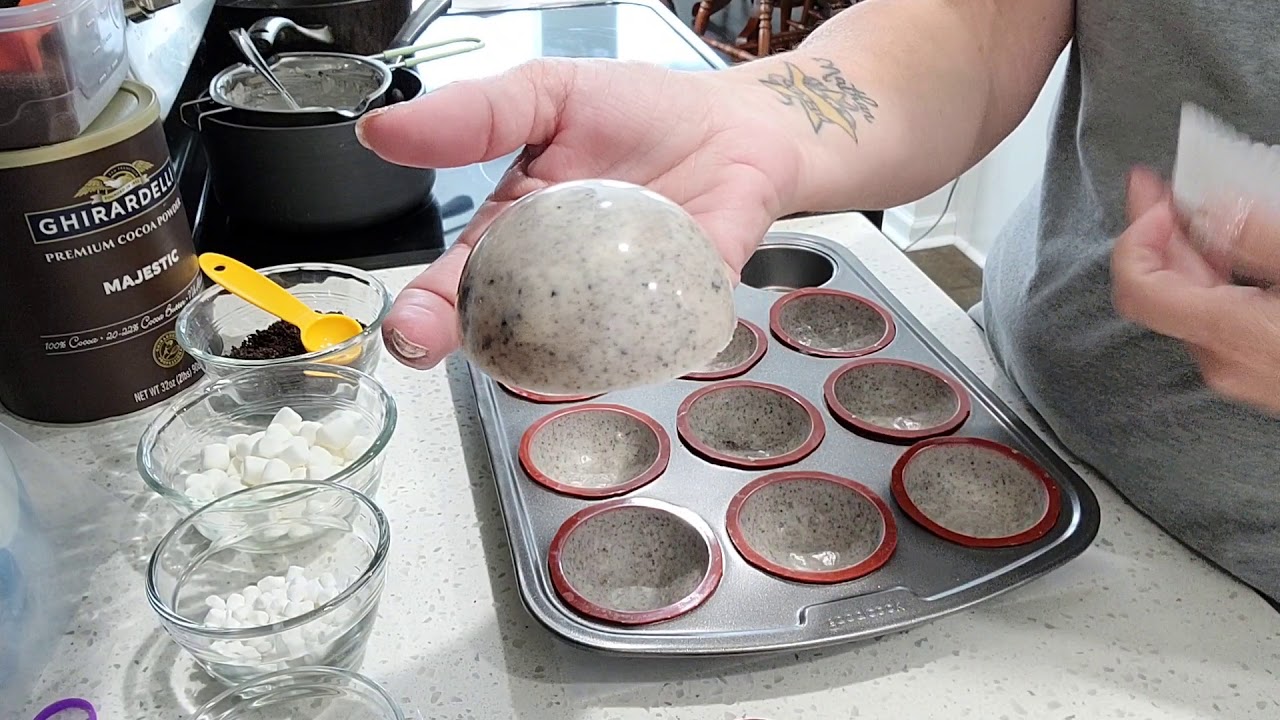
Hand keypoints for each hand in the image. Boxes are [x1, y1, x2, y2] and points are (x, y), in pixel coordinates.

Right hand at [355, 59, 806, 368]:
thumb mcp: (548, 92)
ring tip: (539, 348)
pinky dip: (650, 337)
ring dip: (558, 354)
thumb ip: (475, 114)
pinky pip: (661, 334)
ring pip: (578, 348)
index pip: (459, 282)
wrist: (734, 122)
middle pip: (506, 329)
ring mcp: (620, 302)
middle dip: (468, 342)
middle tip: (433, 346)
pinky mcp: (684, 304)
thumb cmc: (638, 111)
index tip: (406, 328)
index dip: (426, 310)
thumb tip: (382, 131)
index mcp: (517, 234)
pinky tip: (637, 337)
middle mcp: (561, 282)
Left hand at [1111, 167, 1279, 413]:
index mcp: (1231, 332)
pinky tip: (1242, 253)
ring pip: (1192, 304)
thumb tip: (1210, 209)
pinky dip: (1220, 278)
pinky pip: (1223, 319)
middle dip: (1161, 231)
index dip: (1137, 233)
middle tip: (1166, 185)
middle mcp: (1225, 360)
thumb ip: (1260, 236)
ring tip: (1207, 208)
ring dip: (1192, 251)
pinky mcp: (1264, 371)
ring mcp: (1243, 372)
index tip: (1157, 194)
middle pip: (1161, 290)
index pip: (1139, 286)